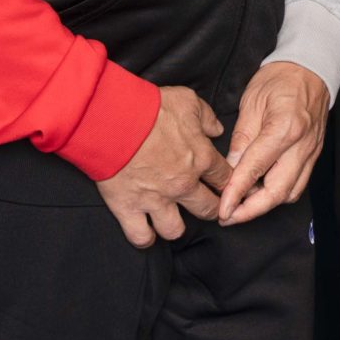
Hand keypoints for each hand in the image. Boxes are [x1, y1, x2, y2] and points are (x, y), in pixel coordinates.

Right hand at [95, 85, 229, 247]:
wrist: (111, 118)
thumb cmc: (149, 107)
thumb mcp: (188, 101)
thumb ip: (206, 117)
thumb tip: (216, 130)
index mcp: (201, 158)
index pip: (226, 180)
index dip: (227, 184)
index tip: (226, 187)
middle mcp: (183, 184)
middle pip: (209, 210)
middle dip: (211, 209)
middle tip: (205, 206)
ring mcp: (156, 200)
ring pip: (176, 230)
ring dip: (176, 225)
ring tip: (172, 218)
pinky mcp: (129, 208)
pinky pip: (142, 237)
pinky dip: (145, 238)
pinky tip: (147, 231)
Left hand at [217, 61, 331, 224]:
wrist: (311, 68)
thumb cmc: (280, 79)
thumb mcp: (252, 103)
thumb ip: (241, 139)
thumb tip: (229, 168)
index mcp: (285, 128)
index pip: (256, 169)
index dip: (236, 192)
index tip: (221, 208)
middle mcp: (302, 145)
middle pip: (278, 191)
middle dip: (251, 210)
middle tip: (229, 216)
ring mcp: (311, 152)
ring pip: (290, 192)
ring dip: (265, 204)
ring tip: (242, 205)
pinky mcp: (314, 154)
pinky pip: (298, 183)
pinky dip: (279, 193)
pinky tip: (261, 191)